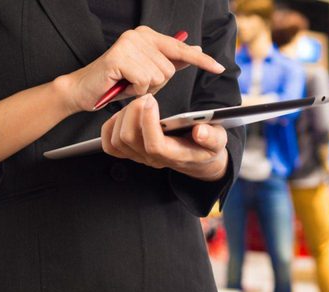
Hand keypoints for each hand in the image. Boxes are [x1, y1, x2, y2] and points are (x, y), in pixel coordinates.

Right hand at [57, 26, 225, 112]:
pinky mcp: (120, 57)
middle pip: (170, 69)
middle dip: (156, 83)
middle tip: (136, 83)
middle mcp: (139, 35)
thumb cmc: (117, 82)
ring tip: (128, 84)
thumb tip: (197, 50)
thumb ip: (172, 61)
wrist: (84, 90)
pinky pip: (145, 82)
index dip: (201, 60)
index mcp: (148, 36)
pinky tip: (122, 85)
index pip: (181, 48)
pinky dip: (135, 91)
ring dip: (145, 88)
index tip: (219, 67)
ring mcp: (129, 44)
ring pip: (159, 77)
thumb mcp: (149, 72)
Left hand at [101, 94, 229, 181]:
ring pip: (118, 140)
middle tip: (146, 96)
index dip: (148, 122)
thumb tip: (200, 132)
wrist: (198, 158)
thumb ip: (213, 137)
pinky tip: (124, 113)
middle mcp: (154, 159)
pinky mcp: (131, 152)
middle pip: (129, 140)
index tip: (151, 101)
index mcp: (175, 156)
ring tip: (139, 102)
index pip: (154, 145)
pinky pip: (110, 144)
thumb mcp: (219, 140)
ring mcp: (140, 157)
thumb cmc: (207, 146)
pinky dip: (111, 126)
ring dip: (123, 116)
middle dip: (133, 113)